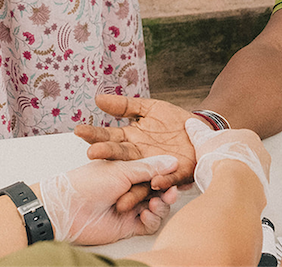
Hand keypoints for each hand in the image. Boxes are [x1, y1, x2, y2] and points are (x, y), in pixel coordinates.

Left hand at [40, 155, 179, 244]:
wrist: (69, 209)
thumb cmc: (89, 183)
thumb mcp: (122, 169)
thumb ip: (149, 167)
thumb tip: (173, 162)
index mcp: (128, 171)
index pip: (154, 172)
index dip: (166, 174)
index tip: (177, 172)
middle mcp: (131, 189)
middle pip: (158, 190)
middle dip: (167, 191)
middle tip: (171, 191)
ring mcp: (131, 207)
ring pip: (157, 207)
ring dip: (161, 205)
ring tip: (157, 203)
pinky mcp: (129, 225)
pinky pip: (150, 224)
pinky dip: (153, 219)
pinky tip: (147, 214)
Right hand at [75, 95, 196, 208]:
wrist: (201, 131)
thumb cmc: (174, 121)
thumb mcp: (149, 108)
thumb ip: (125, 106)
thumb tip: (98, 99)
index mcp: (131, 140)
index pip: (110, 137)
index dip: (95, 135)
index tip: (79, 130)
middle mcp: (139, 156)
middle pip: (120, 155)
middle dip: (106, 154)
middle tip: (91, 153)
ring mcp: (155, 166)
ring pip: (139, 173)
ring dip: (128, 178)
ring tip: (116, 181)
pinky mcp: (176, 174)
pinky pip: (169, 178)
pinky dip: (163, 181)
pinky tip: (155, 182)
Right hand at [185, 119, 269, 193]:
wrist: (234, 182)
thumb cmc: (221, 159)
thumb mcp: (203, 141)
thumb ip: (198, 132)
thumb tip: (192, 123)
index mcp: (248, 136)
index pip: (235, 139)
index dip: (223, 147)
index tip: (214, 154)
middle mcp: (260, 151)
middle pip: (244, 155)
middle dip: (232, 161)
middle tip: (218, 168)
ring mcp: (264, 169)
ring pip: (249, 171)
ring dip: (238, 175)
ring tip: (222, 181)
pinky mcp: (263, 187)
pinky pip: (250, 186)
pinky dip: (241, 188)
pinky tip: (231, 190)